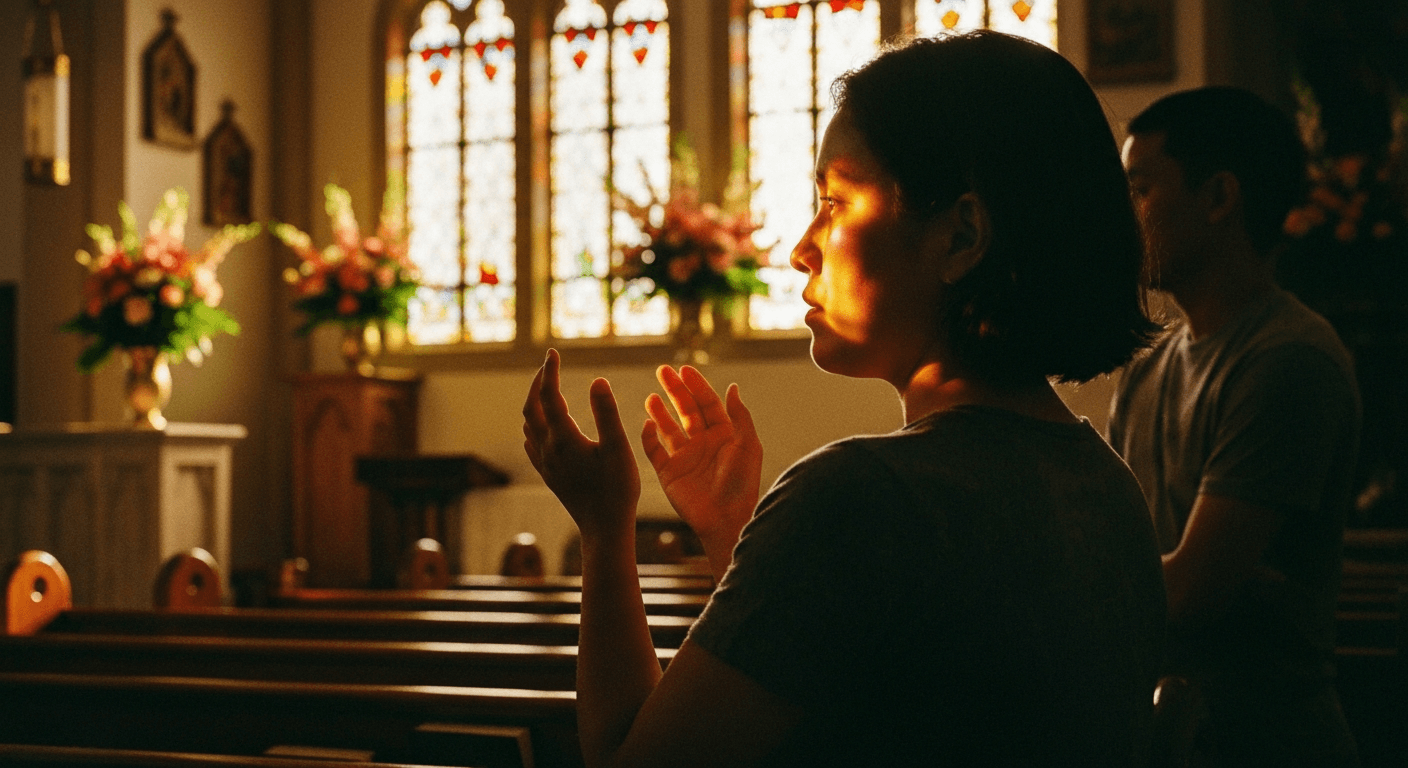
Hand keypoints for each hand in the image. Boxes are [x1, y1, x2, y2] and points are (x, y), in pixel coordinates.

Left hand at [523, 349, 640, 538]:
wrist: (604, 529)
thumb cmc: (616, 490)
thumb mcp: (618, 448)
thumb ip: (607, 413)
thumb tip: (597, 380)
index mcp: (564, 438)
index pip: (549, 395)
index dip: (549, 371)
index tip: (553, 353)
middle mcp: (548, 449)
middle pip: (531, 407)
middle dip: (538, 383)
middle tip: (549, 366)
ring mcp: (546, 463)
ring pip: (529, 425)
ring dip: (535, 402)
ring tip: (548, 389)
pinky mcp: (548, 474)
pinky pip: (532, 442)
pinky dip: (535, 424)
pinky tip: (544, 426)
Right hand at [641, 365, 761, 575]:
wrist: (726, 519)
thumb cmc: (742, 484)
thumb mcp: (747, 445)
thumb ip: (739, 416)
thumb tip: (732, 387)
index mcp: (723, 435)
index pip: (707, 403)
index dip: (696, 385)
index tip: (684, 370)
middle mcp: (702, 443)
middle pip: (686, 410)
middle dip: (675, 390)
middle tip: (662, 371)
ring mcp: (684, 458)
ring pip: (668, 428)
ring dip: (659, 411)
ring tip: (651, 396)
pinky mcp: (669, 473)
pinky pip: (654, 451)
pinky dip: (648, 437)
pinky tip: (647, 424)